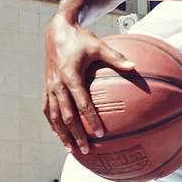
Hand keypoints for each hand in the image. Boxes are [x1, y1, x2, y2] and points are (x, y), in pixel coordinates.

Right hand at [41, 18, 134, 153]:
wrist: (57, 31)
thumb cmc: (81, 39)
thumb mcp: (99, 46)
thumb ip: (116, 58)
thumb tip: (135, 67)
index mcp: (71, 76)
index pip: (81, 103)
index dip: (90, 119)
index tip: (100, 133)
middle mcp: (58, 84)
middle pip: (66, 116)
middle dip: (76, 135)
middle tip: (86, 150)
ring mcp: (50, 87)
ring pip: (54, 116)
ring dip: (62, 134)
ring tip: (70, 150)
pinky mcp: (46, 87)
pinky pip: (47, 109)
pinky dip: (52, 123)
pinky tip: (58, 134)